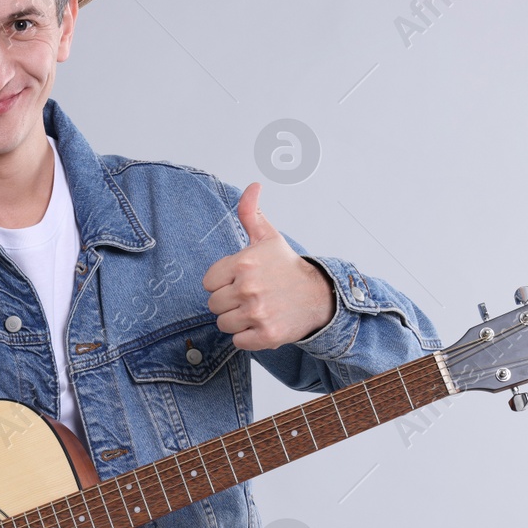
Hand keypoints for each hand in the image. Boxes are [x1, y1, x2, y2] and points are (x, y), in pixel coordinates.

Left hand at [202, 182, 335, 350]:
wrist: (319, 296)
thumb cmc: (287, 267)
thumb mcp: (268, 237)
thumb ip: (250, 213)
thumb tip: (252, 186)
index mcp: (243, 263)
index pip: (209, 282)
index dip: (222, 283)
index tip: (239, 281)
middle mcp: (248, 288)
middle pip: (213, 305)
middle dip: (229, 302)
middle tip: (250, 297)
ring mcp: (257, 313)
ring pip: (223, 324)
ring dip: (237, 320)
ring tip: (256, 310)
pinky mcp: (265, 335)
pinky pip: (238, 341)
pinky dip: (247, 337)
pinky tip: (262, 323)